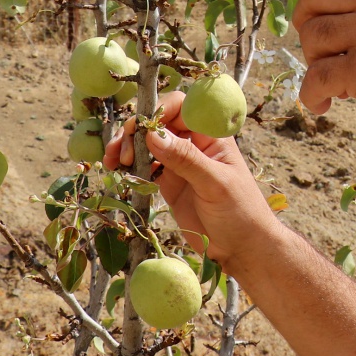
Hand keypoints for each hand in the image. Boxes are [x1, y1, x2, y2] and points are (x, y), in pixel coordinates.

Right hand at [102, 93, 281, 271]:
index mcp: (211, 135)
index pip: (182, 107)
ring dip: (128, 148)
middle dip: (136, 132)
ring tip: (113, 162)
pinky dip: (130, 168)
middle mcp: (194, 144)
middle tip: (122, 153)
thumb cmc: (240, 212)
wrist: (242, 248)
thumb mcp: (215, 184)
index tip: (141, 127)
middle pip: (158, 124)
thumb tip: (153, 134)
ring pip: (148, 145)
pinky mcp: (169, 183)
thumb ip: (186, 159)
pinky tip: (119, 174)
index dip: (159, 111)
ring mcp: (179, 164)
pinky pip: (145, 168)